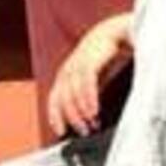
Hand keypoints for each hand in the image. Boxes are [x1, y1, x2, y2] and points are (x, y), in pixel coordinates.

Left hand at [46, 16, 130, 136]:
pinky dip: (89, 100)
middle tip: (83, 131)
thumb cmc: (100, 57)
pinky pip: (86, 85)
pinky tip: (94, 112)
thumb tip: (88, 117)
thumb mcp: (89, 76)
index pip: (54, 99)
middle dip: (72, 118)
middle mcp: (67, 71)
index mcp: (64, 75)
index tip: (61, 133)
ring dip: (81, 112)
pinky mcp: (89, 62)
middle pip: (64, 100)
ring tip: (91, 125)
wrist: (110, 32)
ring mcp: (76, 66)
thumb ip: (85, 93)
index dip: (55, 116)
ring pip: (74, 94)